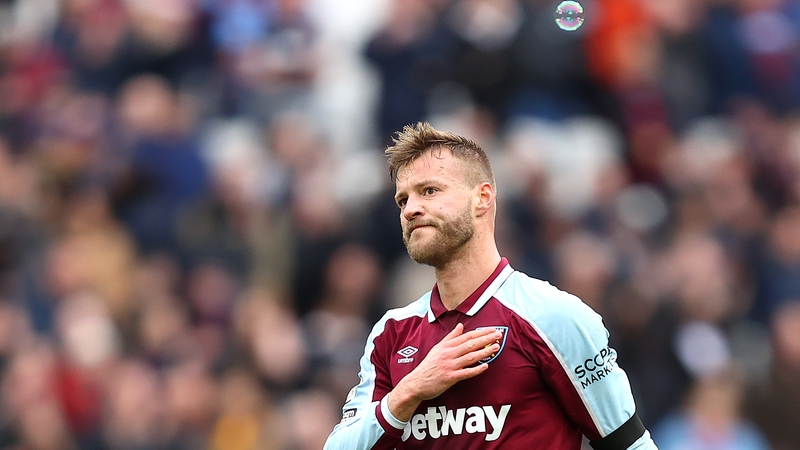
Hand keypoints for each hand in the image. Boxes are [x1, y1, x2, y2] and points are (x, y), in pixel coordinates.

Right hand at [387, 323, 501, 421]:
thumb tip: (461, 326)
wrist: (416, 383)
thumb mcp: (437, 348)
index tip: (492, 329)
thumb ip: (450, 337)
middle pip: (470, 344)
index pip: (466, 336)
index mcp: (446, 346)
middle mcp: (448, 354)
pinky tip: (486, 366)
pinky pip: (466, 373)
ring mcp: (449, 365)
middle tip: (498, 335)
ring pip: (470, 356)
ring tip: (496, 347)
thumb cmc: (428, 366)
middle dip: (485, 338)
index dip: (480, 332)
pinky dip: (476, 369)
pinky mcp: (450, 378)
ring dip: (484, 351)